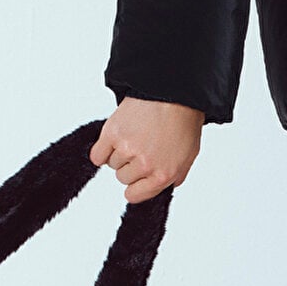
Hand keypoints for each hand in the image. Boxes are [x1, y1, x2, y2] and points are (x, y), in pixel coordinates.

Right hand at [91, 98, 205, 203]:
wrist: (175, 90)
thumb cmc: (184, 119)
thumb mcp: (189, 154)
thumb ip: (176, 176)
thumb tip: (162, 187)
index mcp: (163, 174)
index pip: (135, 195)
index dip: (134, 187)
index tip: (134, 181)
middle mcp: (144, 164)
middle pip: (122, 178)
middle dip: (130, 166)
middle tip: (141, 147)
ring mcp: (127, 148)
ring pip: (112, 163)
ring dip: (119, 153)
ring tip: (134, 135)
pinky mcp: (113, 132)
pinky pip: (97, 154)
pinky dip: (102, 150)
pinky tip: (113, 141)